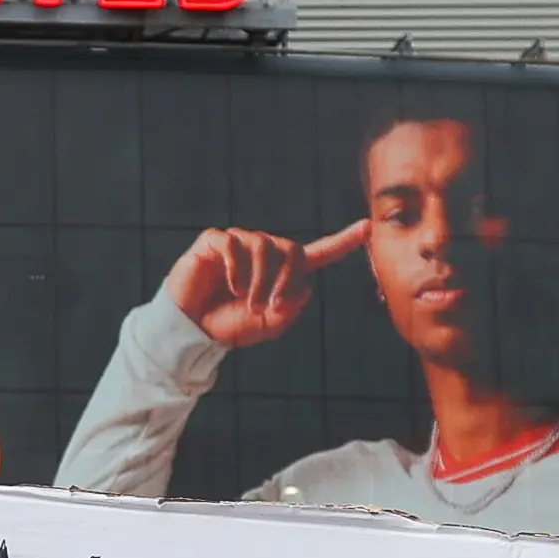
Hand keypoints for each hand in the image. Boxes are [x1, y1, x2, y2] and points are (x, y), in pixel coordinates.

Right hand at [165, 220, 368, 349]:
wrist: (191, 329)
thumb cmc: (227, 326)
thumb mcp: (265, 326)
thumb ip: (289, 311)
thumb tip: (303, 286)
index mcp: (280, 271)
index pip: (316, 253)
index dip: (342, 242)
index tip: (367, 228)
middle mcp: (263, 252)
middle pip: (292, 249)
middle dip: (285, 278)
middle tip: (270, 304)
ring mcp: (239, 244)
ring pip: (265, 246)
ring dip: (260, 279)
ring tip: (246, 300)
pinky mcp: (215, 241)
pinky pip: (235, 244)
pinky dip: (236, 269)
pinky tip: (230, 286)